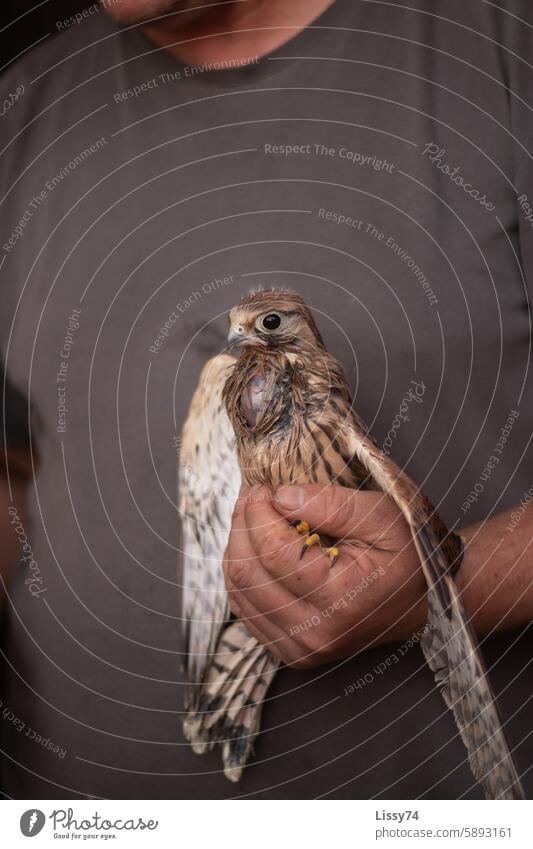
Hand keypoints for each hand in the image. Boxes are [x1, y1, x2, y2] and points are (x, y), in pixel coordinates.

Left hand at [223, 483, 426, 668]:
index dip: (257, 513)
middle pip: (247, 571)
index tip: (262, 488)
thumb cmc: (408, 556)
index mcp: (341, 598)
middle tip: (253, 496)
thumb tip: (281, 496)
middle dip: (242, 524)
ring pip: (239, 590)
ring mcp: (301, 648)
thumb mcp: (382, 517)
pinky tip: (257, 549)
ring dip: (238, 546)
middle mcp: (316, 631)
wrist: (423, 602)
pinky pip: (245, 609)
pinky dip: (243, 574)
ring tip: (254, 517)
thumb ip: (332, 504)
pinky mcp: (291, 652)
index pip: (272, 552)